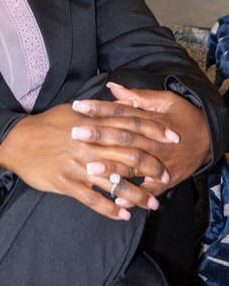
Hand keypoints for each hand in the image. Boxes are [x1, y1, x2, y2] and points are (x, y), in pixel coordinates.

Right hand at [0, 102, 174, 220]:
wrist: (16, 141)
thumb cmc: (45, 125)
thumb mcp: (71, 111)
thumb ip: (96, 111)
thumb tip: (117, 104)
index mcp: (91, 122)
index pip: (130, 124)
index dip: (154, 132)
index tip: (173, 140)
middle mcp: (88, 143)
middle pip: (128, 154)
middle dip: (151, 167)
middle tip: (165, 177)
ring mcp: (77, 164)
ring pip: (114, 181)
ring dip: (136, 194)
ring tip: (152, 205)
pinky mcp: (65, 182)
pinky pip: (92, 199)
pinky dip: (109, 208)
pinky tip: (122, 215)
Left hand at [72, 82, 210, 197]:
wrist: (210, 139)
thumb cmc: (184, 116)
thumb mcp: (166, 100)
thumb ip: (138, 96)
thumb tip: (113, 87)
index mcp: (151, 120)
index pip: (122, 112)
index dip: (100, 108)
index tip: (78, 106)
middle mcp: (154, 142)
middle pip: (124, 138)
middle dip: (99, 136)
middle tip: (75, 133)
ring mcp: (160, 162)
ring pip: (134, 166)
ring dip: (113, 168)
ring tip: (90, 169)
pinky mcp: (165, 180)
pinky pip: (148, 190)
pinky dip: (134, 195)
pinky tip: (116, 199)